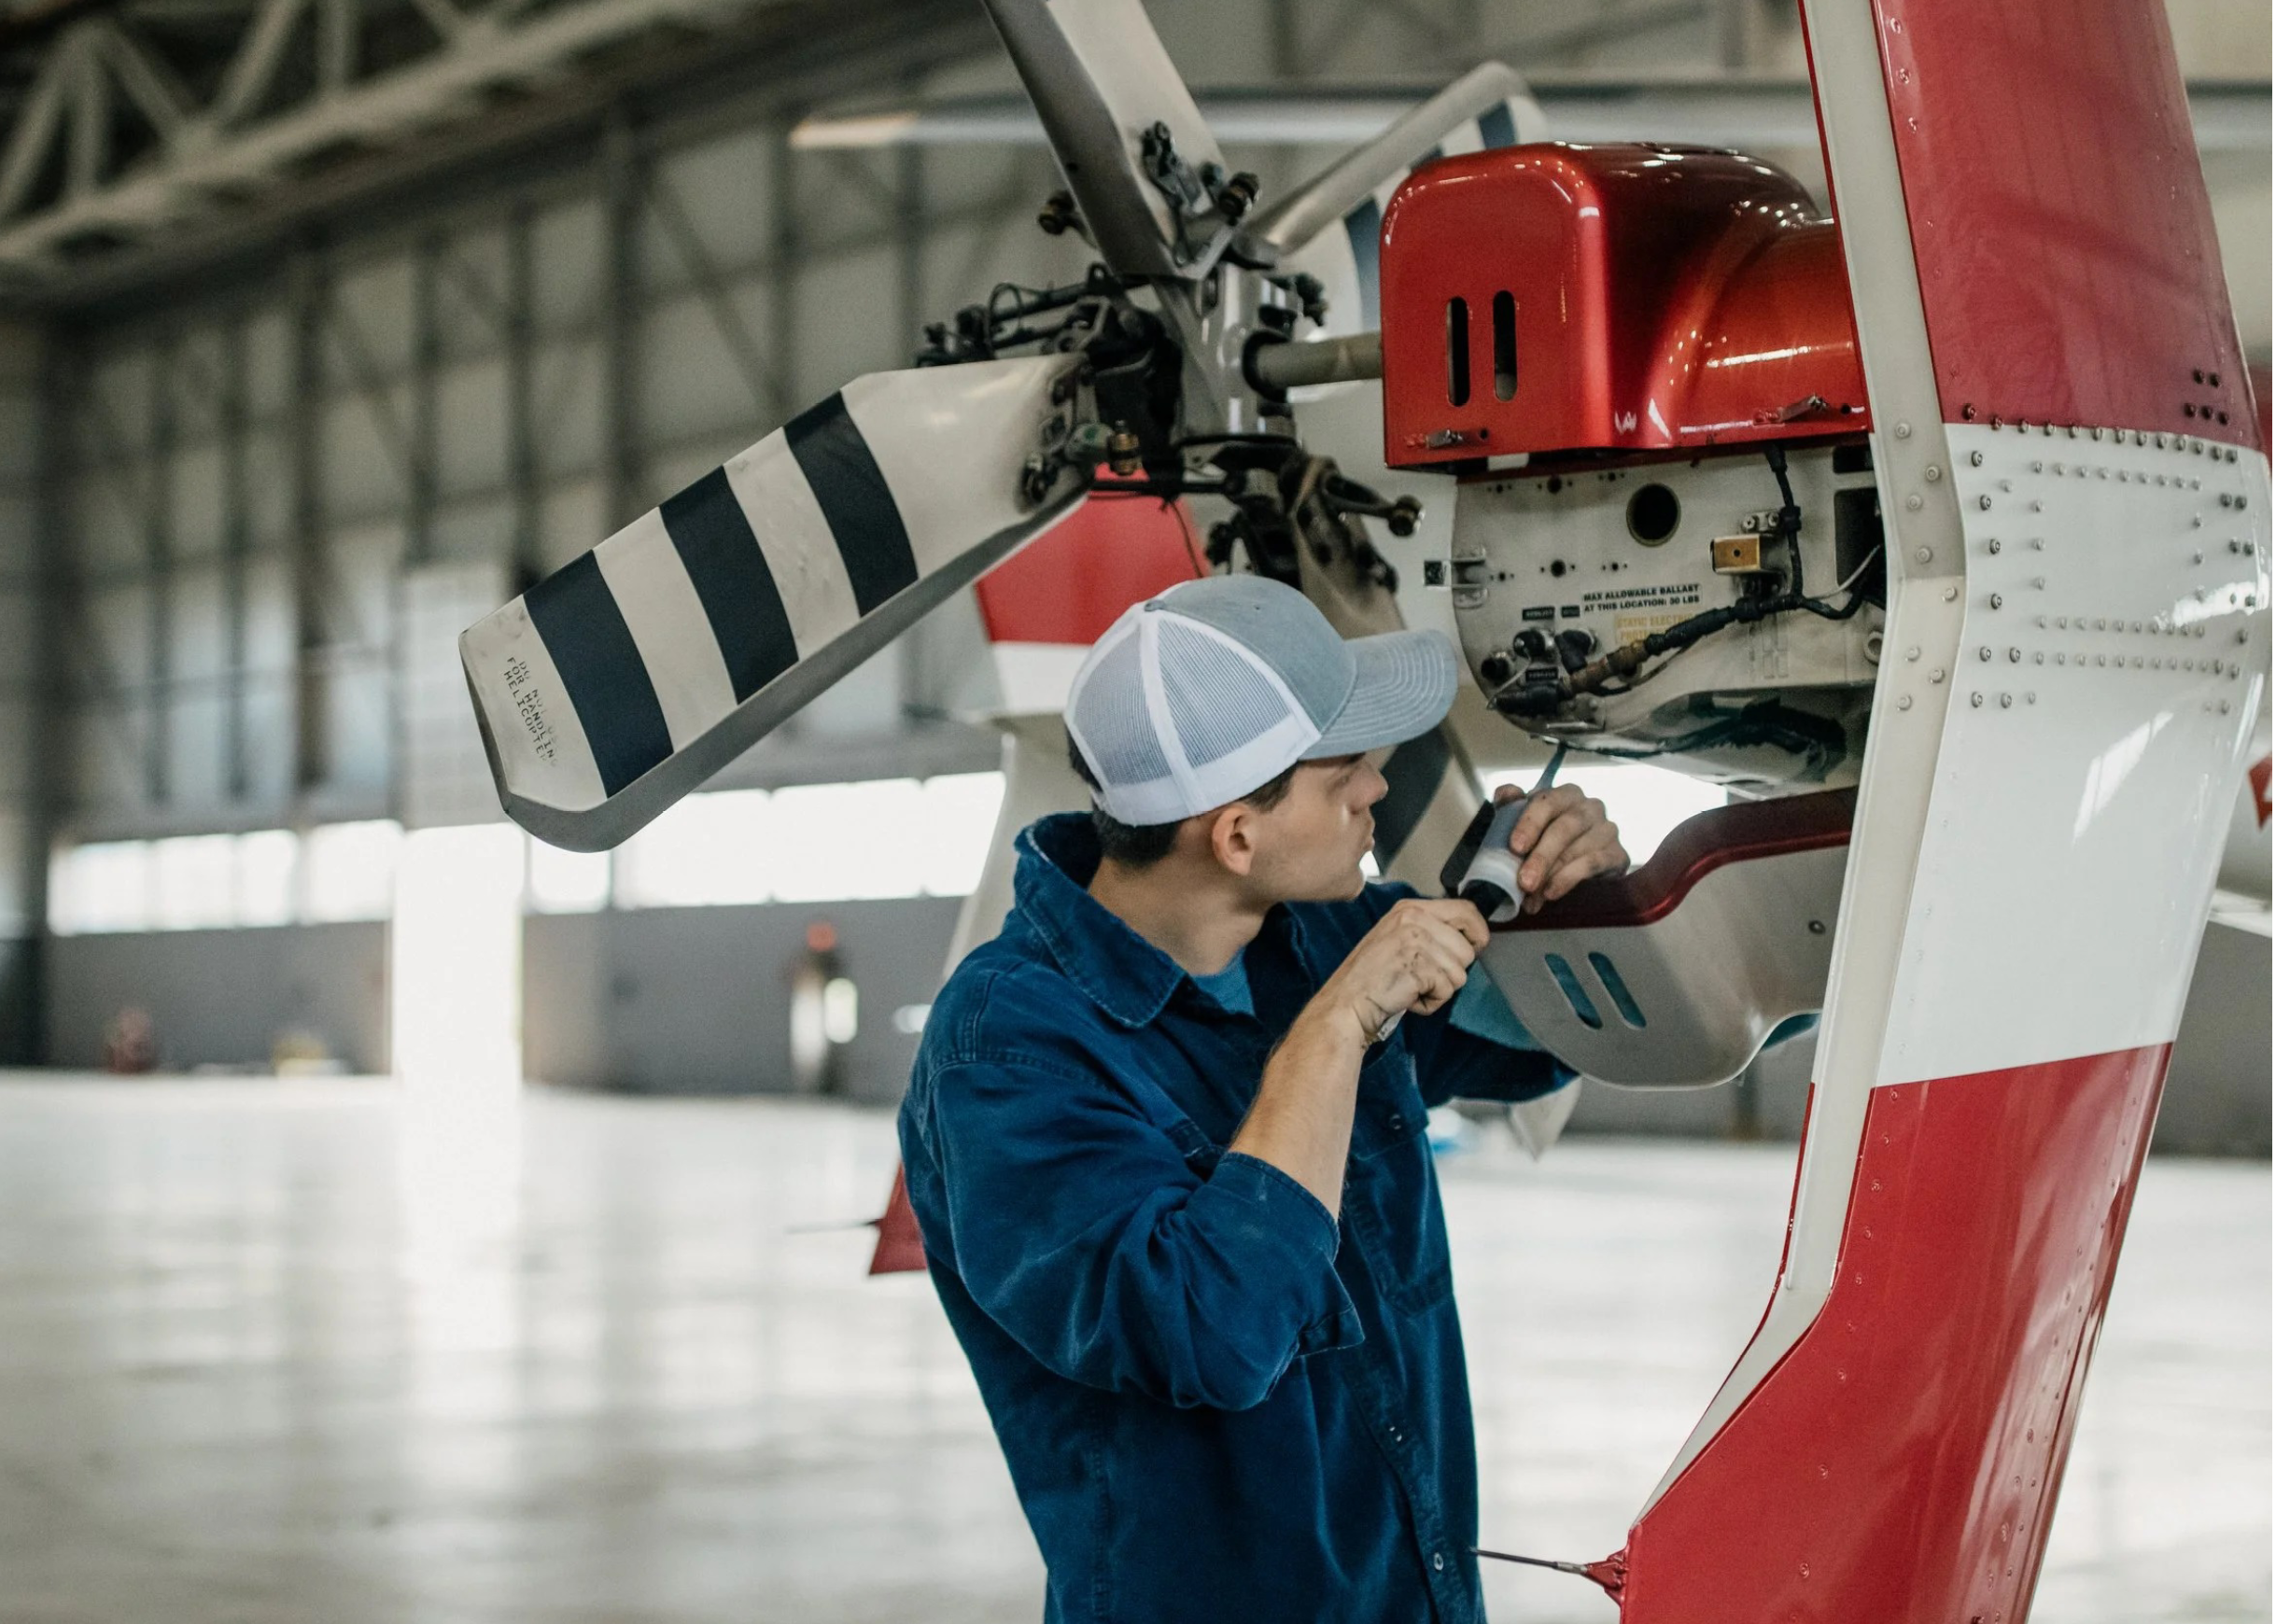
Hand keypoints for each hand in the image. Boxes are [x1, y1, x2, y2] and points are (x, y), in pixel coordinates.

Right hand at [1310, 897, 1488, 1047]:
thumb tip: (1469, 939)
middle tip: (1421, 976)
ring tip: (1411, 986)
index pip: (1466, 910)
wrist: (1346, 1003)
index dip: (1477, 933)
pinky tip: (1407, 996)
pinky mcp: (1419, 965)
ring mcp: (1415, 940)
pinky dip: (1431, 1002)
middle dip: (1451, 970)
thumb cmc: (1370, 978)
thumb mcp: (1398, 938)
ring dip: (1440, 989)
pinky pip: (1447, 990)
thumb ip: (1429, 931)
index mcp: (1410, 908)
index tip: (1474, 948)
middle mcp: (1413, 918)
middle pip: (1468, 948)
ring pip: (1460, 972)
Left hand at [1493, 782, 1629, 914]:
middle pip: (1564, 828)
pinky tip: (1551, 893)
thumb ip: (1511, 806)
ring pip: (1577, 850)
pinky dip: (1569, 879)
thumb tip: (1505, 794)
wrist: (1576, 866)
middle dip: (1541, 857)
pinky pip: (1593, 865)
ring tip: (1531, 896)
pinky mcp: (1618, 853)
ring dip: (1551, 875)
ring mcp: (1607, 830)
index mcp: (1566, 794)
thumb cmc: (1545, 837)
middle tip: (1523, 882)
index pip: (1547, 802)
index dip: (1530, 823)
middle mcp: (1590, 807)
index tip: (1515, 847)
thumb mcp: (1524, 822)